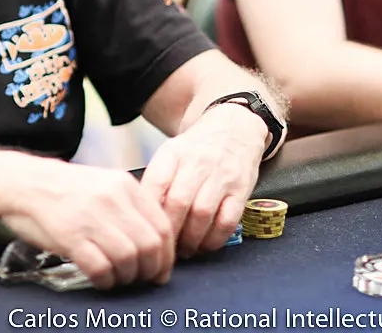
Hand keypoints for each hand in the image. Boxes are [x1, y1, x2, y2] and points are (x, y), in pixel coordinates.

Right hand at [0, 155, 173, 289]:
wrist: (21, 182)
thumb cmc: (63, 188)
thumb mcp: (103, 184)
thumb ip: (129, 206)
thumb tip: (154, 241)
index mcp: (124, 185)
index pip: (162, 226)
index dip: (167, 255)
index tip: (160, 269)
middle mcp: (111, 198)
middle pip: (150, 246)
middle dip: (151, 271)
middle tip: (141, 279)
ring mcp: (90, 217)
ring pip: (129, 259)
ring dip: (127, 277)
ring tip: (117, 279)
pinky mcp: (70, 235)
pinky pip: (101, 267)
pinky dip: (105, 280)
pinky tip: (100, 279)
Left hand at [140, 103, 263, 257]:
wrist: (233, 130)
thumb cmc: (194, 151)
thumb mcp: (170, 154)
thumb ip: (156, 181)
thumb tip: (140, 217)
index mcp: (173, 153)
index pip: (155, 184)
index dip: (148, 213)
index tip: (145, 230)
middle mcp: (197, 162)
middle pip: (178, 202)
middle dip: (169, 232)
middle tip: (164, 247)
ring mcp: (221, 176)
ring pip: (202, 214)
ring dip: (191, 240)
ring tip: (184, 251)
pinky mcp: (241, 190)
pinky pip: (227, 221)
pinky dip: (214, 240)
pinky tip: (205, 245)